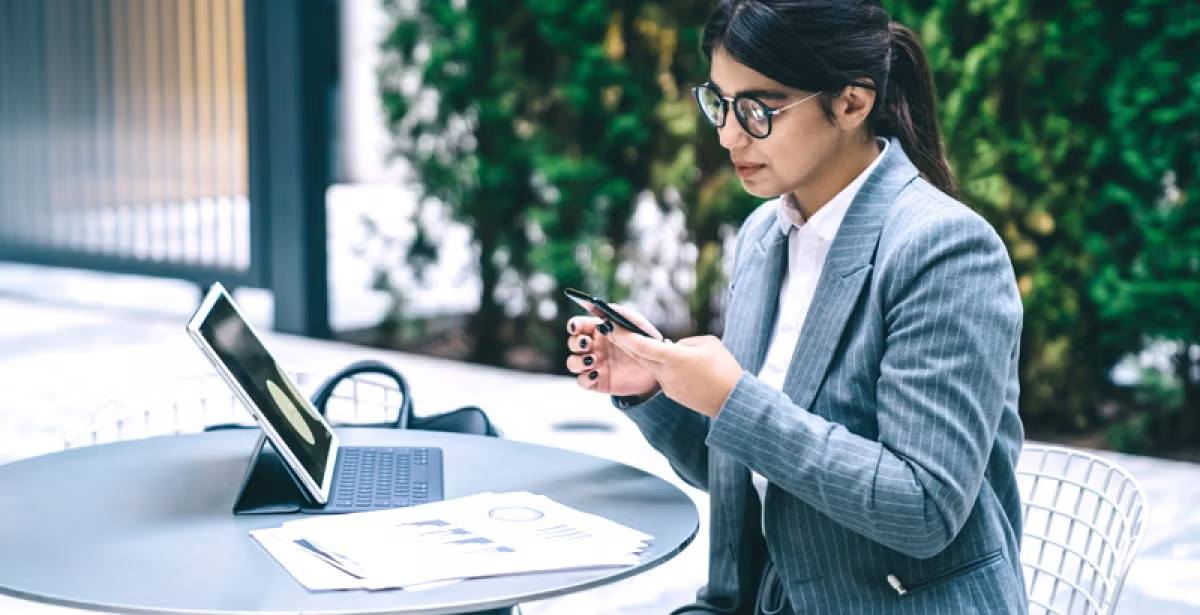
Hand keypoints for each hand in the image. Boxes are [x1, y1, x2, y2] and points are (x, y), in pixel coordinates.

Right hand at [565, 304, 661, 397]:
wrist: (656, 367)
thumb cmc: (645, 341)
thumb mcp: (636, 323)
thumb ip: (619, 313)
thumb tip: (601, 309)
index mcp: (598, 330)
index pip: (578, 325)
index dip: (574, 326)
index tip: (576, 328)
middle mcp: (593, 347)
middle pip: (572, 343)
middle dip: (575, 343)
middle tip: (586, 344)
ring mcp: (594, 365)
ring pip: (572, 363)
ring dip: (577, 361)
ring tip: (593, 360)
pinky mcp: (597, 381)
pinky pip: (582, 381)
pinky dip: (585, 378)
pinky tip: (596, 374)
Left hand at [602, 328, 742, 417]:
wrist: (733, 401)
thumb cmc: (724, 368)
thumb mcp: (707, 343)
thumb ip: (684, 343)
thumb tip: (672, 347)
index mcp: (672, 358)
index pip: (640, 344)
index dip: (622, 334)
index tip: (609, 324)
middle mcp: (665, 373)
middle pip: (638, 355)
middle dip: (622, 341)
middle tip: (609, 328)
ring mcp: (667, 386)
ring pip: (650, 365)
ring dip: (643, 353)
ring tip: (636, 338)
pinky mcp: (672, 394)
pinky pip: (662, 375)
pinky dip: (661, 366)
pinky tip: (670, 360)